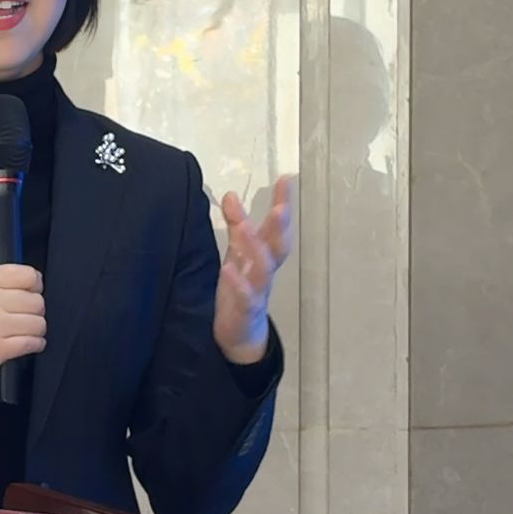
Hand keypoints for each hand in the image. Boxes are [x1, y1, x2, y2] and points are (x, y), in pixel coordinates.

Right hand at [0, 264, 45, 388]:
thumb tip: (37, 282)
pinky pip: (33, 342)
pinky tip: (27, 344)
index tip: (30, 295)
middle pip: (36, 301)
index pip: (28, 275)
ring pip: (38, 323)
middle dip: (35, 312)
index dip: (35, 287)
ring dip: (36, 330)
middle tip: (22, 318)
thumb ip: (3, 280)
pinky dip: (35, 344)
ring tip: (23, 332)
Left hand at [214, 175, 292, 364]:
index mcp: (265, 255)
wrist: (241, 334)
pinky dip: (238, 283)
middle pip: (277, 247)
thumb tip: (230, 194)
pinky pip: (245, 297)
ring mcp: (258, 290)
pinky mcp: (245, 310)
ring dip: (255, 249)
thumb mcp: (237, 254)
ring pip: (263, 269)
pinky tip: (228, 270)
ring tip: (244, 229)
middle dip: (279, 227)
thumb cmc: (242, 288)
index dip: (281, 203)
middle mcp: (266, 270)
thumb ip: (236, 226)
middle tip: (280, 207)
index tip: (284, 178)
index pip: (275, 226)